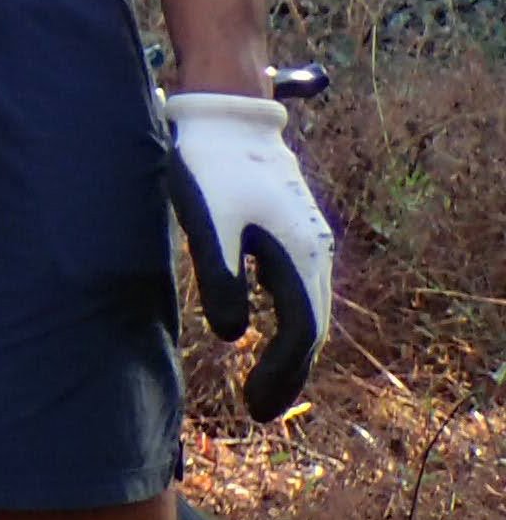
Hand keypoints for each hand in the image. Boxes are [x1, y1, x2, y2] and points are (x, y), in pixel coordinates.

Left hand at [165, 90, 333, 419]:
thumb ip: (219, 277)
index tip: (256, 408)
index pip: (300, 332)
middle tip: (260, 410)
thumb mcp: (206, 221)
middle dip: (289, 371)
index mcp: (299, 255)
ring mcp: (305, 237)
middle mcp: (314, 250)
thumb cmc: (208, 163)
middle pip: (311, 326)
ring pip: (306, 307)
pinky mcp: (288, 227)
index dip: (281, 374)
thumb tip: (232, 335)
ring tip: (263, 384)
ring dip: (288, 348)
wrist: (224, 109)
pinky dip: (285, 318)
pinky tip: (262, 329)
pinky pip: (295, 286)